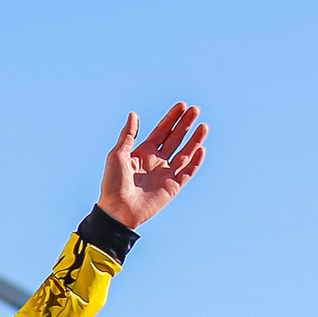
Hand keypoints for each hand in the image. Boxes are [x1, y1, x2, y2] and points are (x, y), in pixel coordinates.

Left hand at [96, 103, 206, 229]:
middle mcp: (157, 161)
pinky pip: (187, 172)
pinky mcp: (172, 187)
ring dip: (195, 140)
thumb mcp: (117, 155)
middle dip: (186, 124)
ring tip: (204, 126)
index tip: (182, 106)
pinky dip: (195, 162)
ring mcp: (166, 174)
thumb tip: (133, 114)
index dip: (172, 118)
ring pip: (185, 153)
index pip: (162, 131)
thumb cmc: (113, 184)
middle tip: (196, 109)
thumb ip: (128, 135)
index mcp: (144, 152)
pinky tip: (201, 149)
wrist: (117, 210)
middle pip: (175, 139)